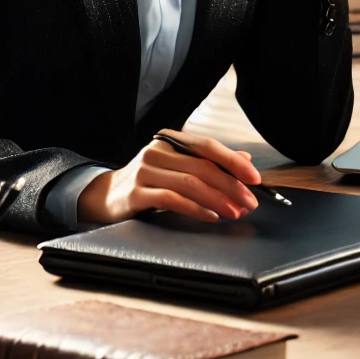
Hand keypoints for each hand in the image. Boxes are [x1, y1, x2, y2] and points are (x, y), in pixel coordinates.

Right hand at [77, 129, 262, 224]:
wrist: (103, 196)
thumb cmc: (148, 182)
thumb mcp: (178, 168)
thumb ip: (208, 163)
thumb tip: (245, 160)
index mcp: (171, 141)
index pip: (208, 147)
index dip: (234, 161)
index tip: (256, 178)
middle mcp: (157, 151)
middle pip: (202, 167)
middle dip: (231, 186)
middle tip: (249, 202)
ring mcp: (144, 171)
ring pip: (190, 183)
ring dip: (217, 199)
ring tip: (235, 212)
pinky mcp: (135, 192)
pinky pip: (171, 199)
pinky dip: (195, 208)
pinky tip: (210, 217)